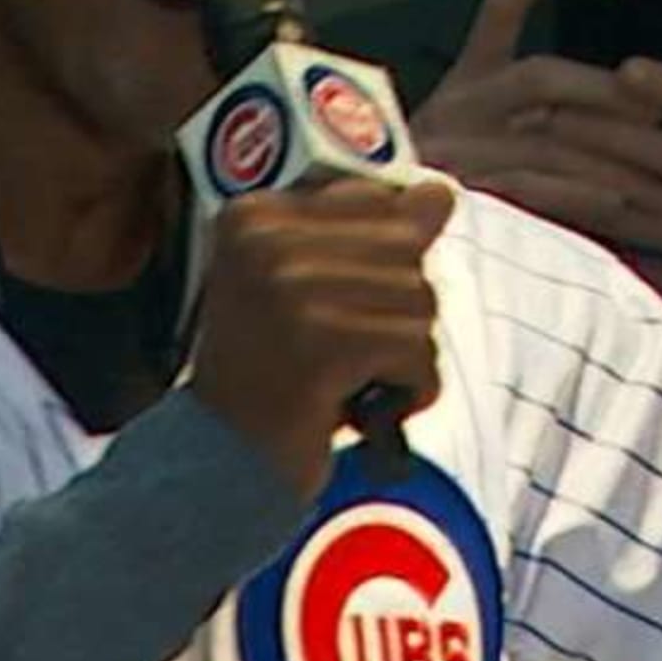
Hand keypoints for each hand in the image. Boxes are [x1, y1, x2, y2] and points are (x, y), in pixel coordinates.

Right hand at [190, 177, 456, 499]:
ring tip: (352, 383)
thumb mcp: (310, 290)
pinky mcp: (321, 342)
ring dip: (406, 357)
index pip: (375, 199)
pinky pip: (417, 350)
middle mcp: (264, 239)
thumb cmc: (274, 381)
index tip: (340, 310)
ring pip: (421, 299)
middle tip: (346, 356)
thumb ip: (374, 236)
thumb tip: (441, 192)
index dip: (385, 262)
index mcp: (253, 215)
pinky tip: (368, 409)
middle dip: (399, 312)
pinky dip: (411, 390)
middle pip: (406, 248)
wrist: (220, 468)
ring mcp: (289, 287)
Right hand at [406, 0, 661, 217]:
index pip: (496, 11)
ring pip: (549, 141)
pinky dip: (580, 196)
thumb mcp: (478, 142)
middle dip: (607, 94)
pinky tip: (622, 208)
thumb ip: (538, 124)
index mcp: (463, 84)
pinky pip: (531, 189)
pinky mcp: (459, 193)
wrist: (366, 241)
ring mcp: (455, 150)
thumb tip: (630, 119)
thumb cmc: (437, 194)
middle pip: (541, 78)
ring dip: (615, 165)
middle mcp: (456, 107)